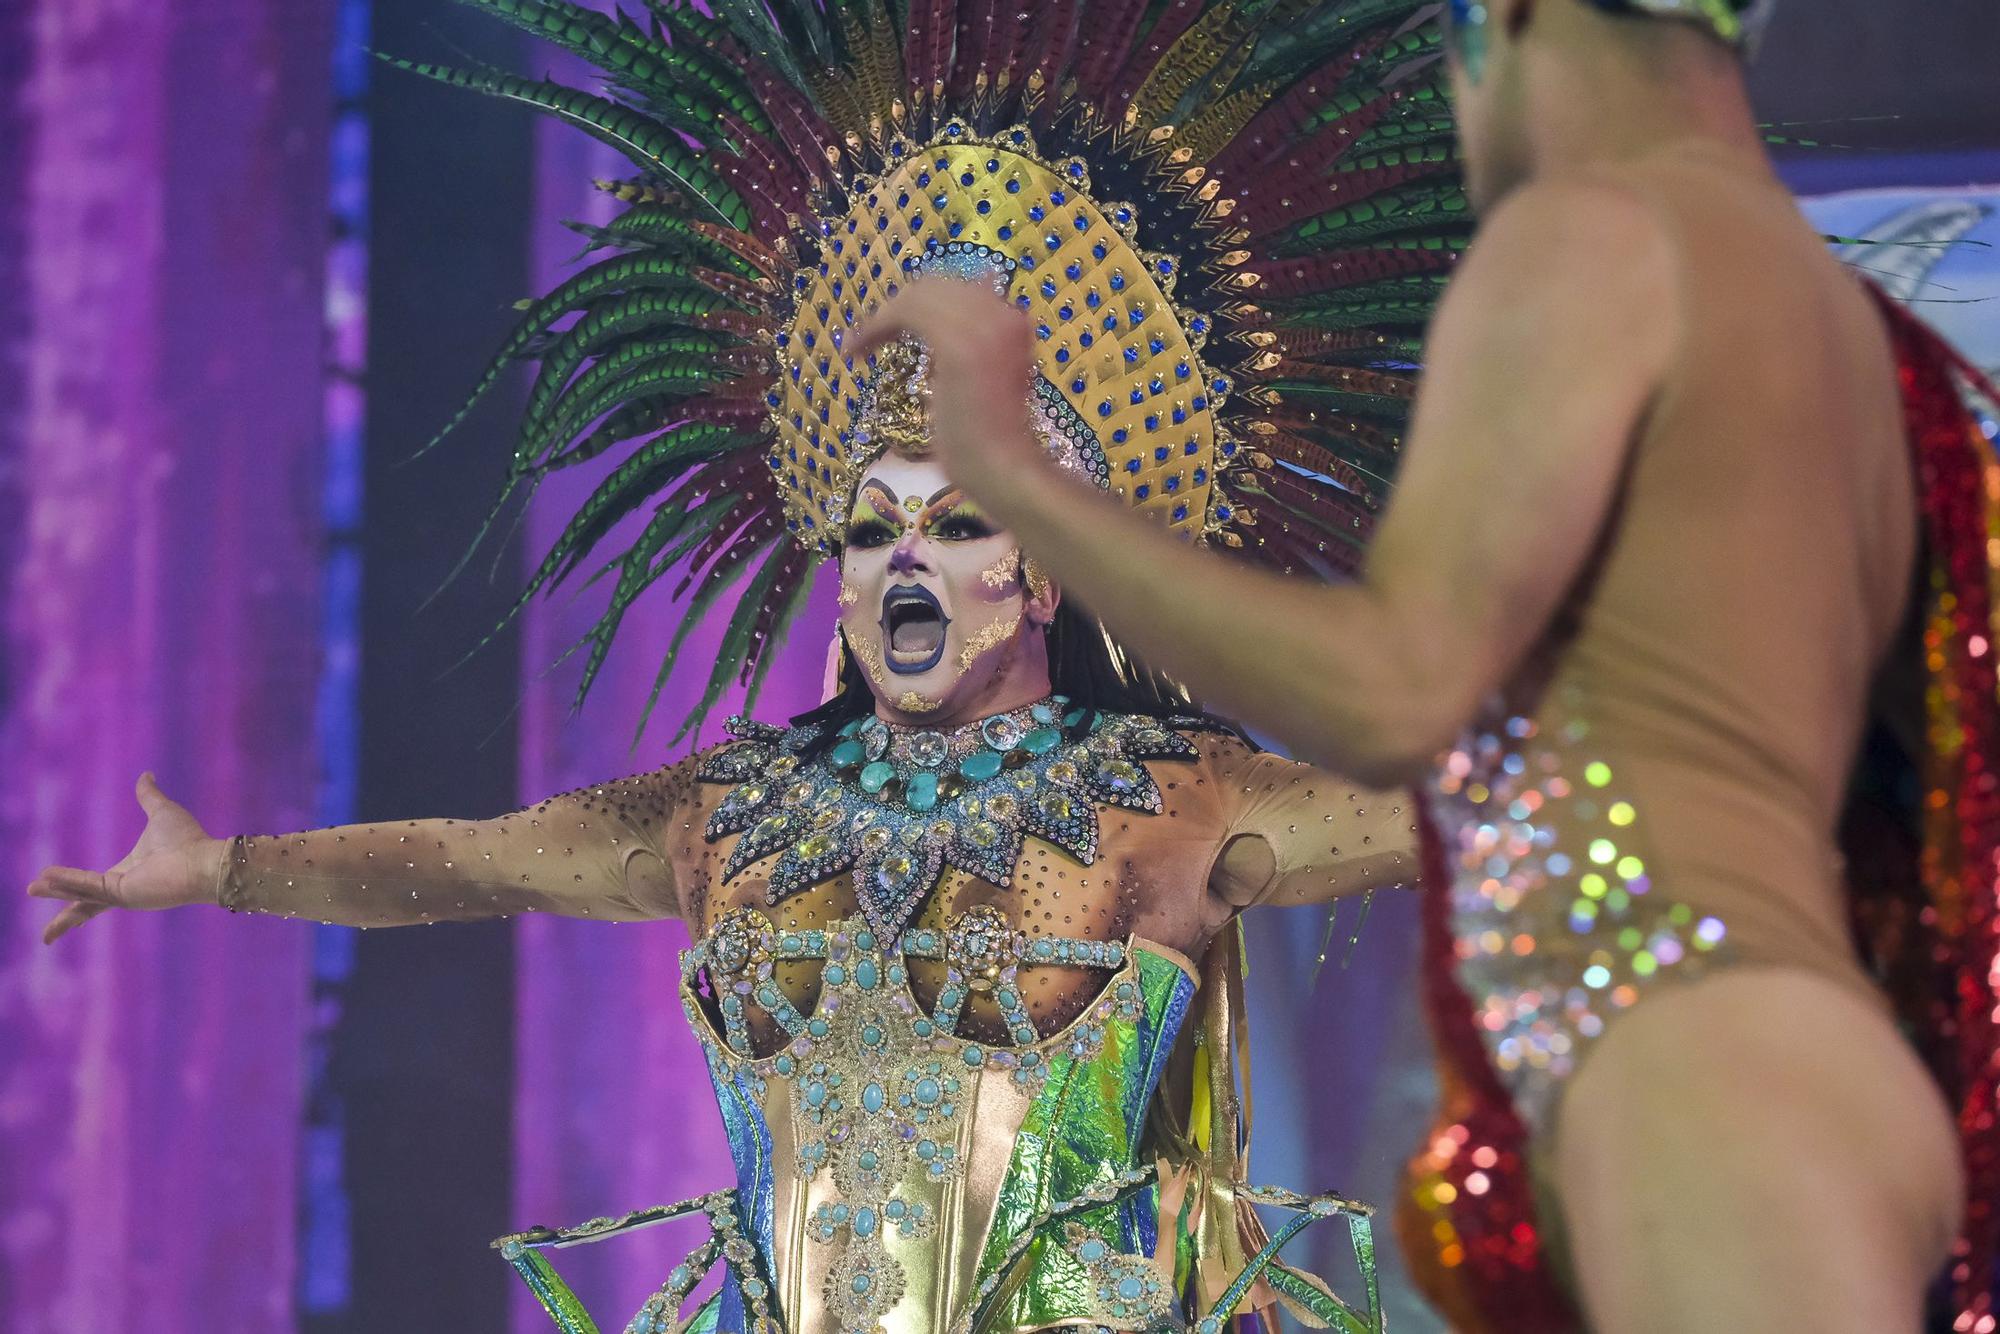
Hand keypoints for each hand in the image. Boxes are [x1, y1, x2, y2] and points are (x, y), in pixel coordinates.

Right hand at [26, 773, 226, 944]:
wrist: (205, 859)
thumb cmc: (189, 840)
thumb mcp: (161, 812)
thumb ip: (148, 796)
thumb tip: (146, 774)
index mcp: (127, 873)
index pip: (93, 884)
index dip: (71, 883)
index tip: (46, 878)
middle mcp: (123, 888)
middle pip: (83, 899)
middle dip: (59, 898)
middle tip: (31, 891)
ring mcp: (123, 895)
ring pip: (82, 895)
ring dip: (58, 890)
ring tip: (31, 888)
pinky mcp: (124, 895)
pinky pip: (91, 888)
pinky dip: (70, 882)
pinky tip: (48, 878)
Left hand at [851, 277, 1044, 494]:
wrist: (1003, 466)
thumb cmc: (994, 437)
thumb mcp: (987, 377)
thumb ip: (971, 344)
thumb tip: (946, 317)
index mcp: (1012, 320)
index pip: (957, 289)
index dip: (921, 302)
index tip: (893, 325)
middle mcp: (1002, 314)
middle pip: (936, 286)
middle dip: (898, 306)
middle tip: (869, 335)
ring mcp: (983, 328)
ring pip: (917, 296)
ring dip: (881, 318)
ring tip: (858, 346)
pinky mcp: (958, 346)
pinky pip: (906, 314)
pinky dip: (875, 327)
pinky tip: (857, 350)